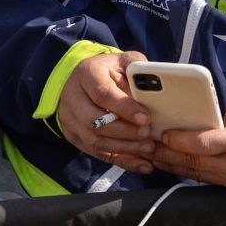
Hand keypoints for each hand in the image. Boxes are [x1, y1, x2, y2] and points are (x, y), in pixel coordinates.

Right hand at [58, 50, 155, 173]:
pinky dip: (122, 161)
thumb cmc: (108, 70)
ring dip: (124, 148)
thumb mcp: (122, 61)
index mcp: (86, 74)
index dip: (124, 108)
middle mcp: (72, 97)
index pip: (102, 94)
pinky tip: (142, 164)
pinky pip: (97, 154)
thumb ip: (137, 68)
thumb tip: (156, 82)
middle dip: (124, 132)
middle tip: (148, 135)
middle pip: (94, 121)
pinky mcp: (74, 136)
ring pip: (95, 141)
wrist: (83, 80)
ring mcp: (69, 119)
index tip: (145, 118)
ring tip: (148, 149)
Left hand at [149, 88, 225, 192]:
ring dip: (175, 167)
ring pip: (198, 175)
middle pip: (194, 164)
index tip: (164, 134)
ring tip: (154, 156)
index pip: (205, 144)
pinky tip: (177, 165)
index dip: (181, 141)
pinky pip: (209, 179)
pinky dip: (190, 172)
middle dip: (168, 155)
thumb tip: (219, 118)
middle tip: (147, 146)